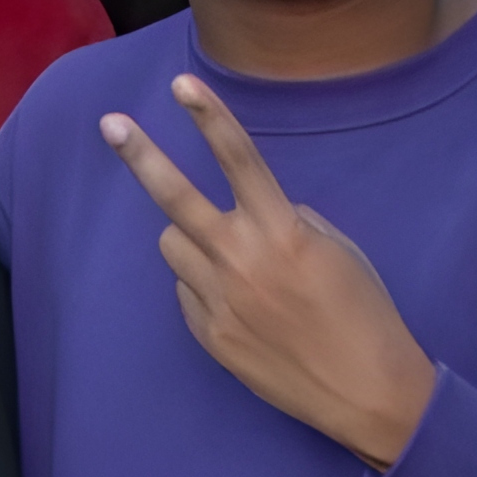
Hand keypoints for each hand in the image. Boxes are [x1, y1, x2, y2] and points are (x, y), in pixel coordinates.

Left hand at [103, 76, 437, 469]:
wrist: (365, 392)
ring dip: (189, 236)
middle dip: (141, 156)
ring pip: (173, 244)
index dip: (210, 117)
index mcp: (282, 230)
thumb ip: (288, 220)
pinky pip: (186, 290)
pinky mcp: (208, 333)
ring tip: (229, 256)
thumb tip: (249, 212)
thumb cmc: (363, 313)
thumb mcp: (338, 250)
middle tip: (110, 124)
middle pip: (175, 198)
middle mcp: (242, 259)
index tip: (181, 85)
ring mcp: (219, 299)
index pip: (239, 159)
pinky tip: (243, 305)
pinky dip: (203, 284)